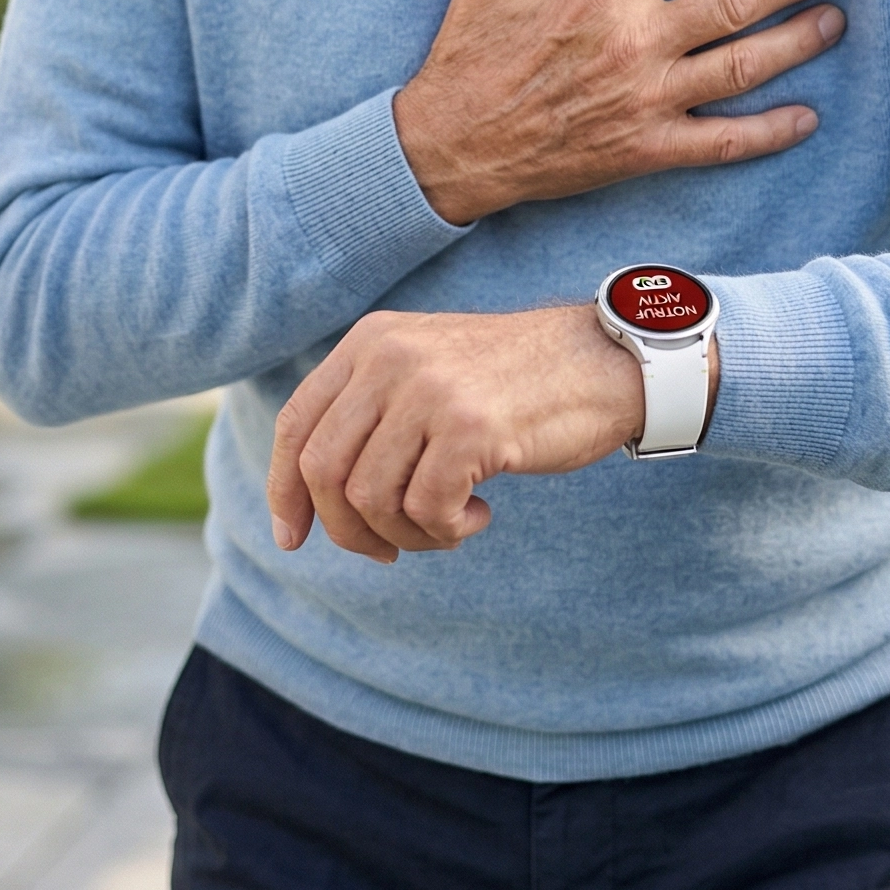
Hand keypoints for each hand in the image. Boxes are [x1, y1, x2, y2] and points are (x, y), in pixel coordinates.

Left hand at [269, 303, 711, 561]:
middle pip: (323, 471)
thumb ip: (370, 411)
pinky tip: (479, 513)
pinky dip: (447, 530)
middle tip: (390, 548)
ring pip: (370, 499)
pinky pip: (426, 509)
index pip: (296, 425)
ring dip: (407, 533)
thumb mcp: (428, 371)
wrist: (604, 361)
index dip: (285, 491)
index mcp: (370, 341)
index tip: (293, 538)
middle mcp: (389, 357)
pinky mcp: (470, 427)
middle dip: (347, 530)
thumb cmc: (514, 382)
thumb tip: (310, 500)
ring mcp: (429, 389)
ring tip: (449, 523)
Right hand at [393, 0, 848, 225]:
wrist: (451, 148)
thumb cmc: (469, 56)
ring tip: (836, 19)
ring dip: (796, 42)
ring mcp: (647, 100)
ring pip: (741, 66)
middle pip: (734, 0)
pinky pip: (722, 143)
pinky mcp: (647, 150)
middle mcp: (635, 42)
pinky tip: (809, 117)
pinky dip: (769, 132)